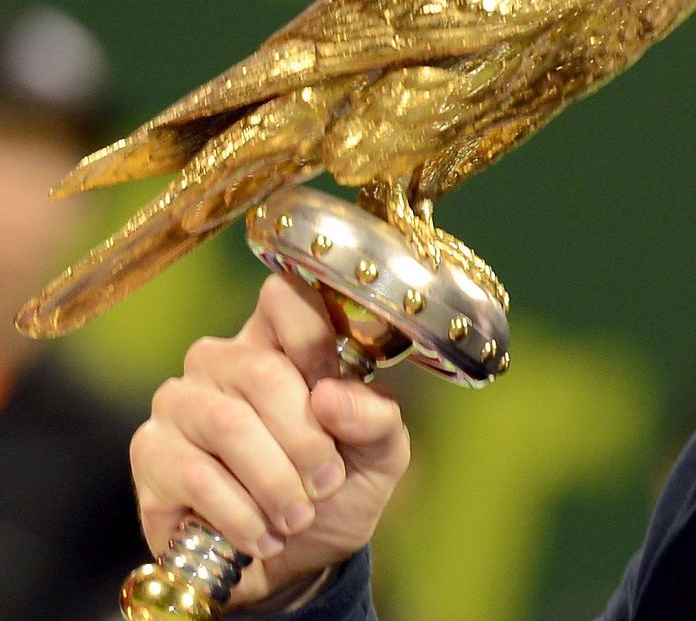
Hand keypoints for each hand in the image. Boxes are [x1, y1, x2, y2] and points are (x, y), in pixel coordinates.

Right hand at [130, 273, 410, 606]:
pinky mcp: (150, 453)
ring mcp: (179, 403)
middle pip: (262, 370)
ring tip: (297, 516)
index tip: (332, 392)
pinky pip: (196, 476)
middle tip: (326, 484)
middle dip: (305, 438)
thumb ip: (373, 416)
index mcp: (279, 341)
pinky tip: (263, 535)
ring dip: (274, 482)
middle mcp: (221, 360)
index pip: (283, 297)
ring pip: (228, 424)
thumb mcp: (380, 451)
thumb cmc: (338, 488)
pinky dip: (241, 515)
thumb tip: (328, 394)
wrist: (295, 562)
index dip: (314, 337)